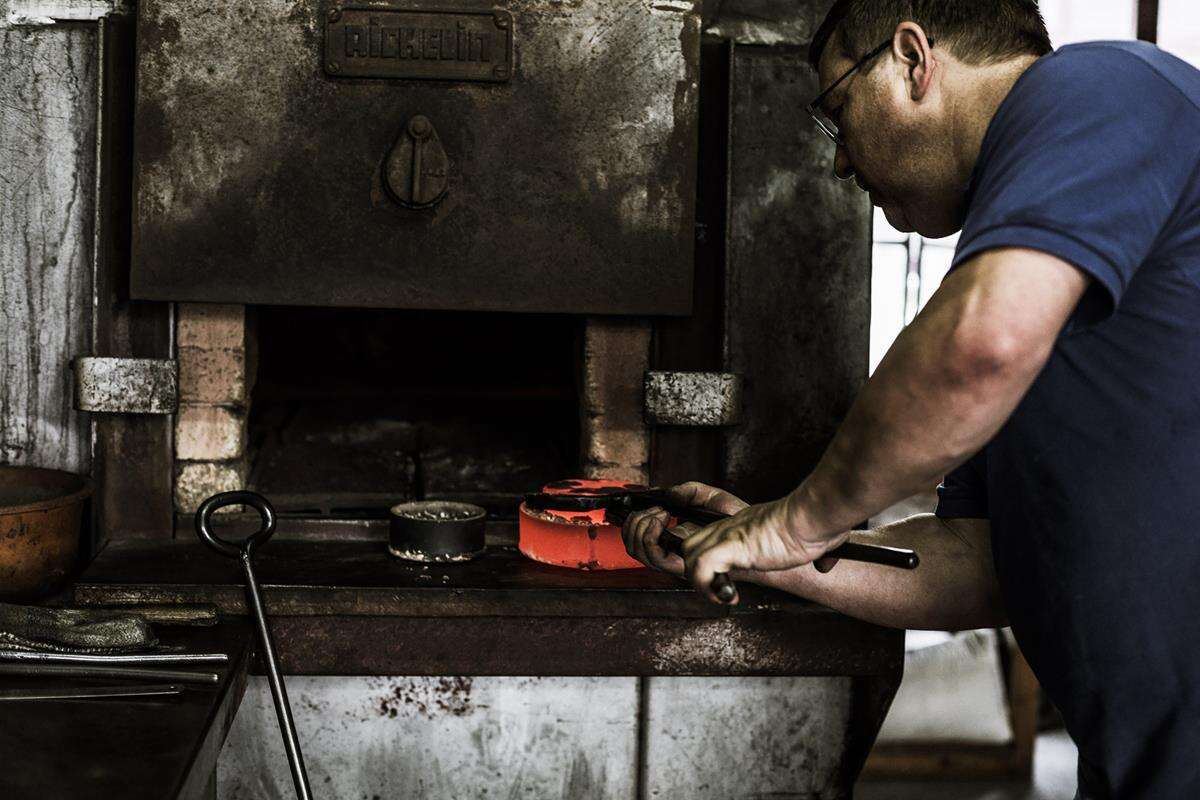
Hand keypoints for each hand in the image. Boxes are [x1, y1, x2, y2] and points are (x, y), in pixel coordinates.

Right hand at [620, 482, 747, 577]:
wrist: (753, 539)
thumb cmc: (738, 523)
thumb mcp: (712, 498)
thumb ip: (690, 491)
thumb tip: (668, 492)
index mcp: (673, 538)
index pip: (638, 536)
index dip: (628, 521)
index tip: (634, 503)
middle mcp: (670, 551)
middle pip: (633, 545)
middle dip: (634, 522)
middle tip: (653, 509)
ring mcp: (674, 560)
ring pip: (638, 551)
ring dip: (642, 526)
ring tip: (660, 513)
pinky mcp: (681, 567)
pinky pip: (654, 556)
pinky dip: (651, 534)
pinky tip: (663, 518)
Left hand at [681, 495, 847, 603]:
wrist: (813, 517)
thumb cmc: (815, 524)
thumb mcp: (812, 539)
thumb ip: (818, 553)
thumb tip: (826, 567)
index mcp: (744, 525)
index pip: (710, 537)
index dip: (710, 561)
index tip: (725, 581)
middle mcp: (730, 527)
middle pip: (690, 543)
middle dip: (695, 570)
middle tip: (716, 588)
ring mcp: (728, 535)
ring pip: (689, 554)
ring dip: (699, 580)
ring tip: (720, 594)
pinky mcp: (731, 546)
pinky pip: (701, 567)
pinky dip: (706, 585)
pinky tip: (727, 596)